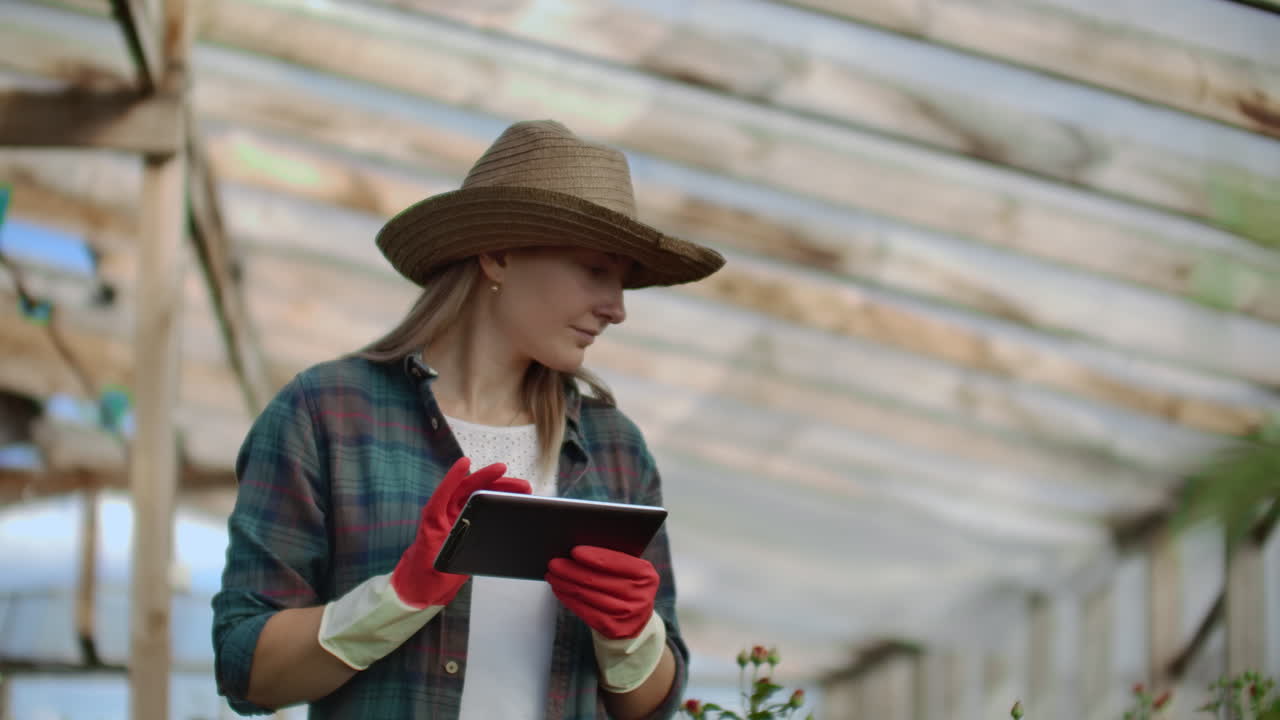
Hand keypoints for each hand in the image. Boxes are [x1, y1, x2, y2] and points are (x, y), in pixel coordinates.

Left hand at [391, 457, 530, 607]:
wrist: (419, 590)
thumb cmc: (423, 578)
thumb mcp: (437, 567)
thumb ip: (449, 551)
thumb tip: (468, 535)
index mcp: (432, 521)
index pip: (443, 493)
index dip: (453, 477)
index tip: (465, 462)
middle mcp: (443, 515)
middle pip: (466, 490)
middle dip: (488, 480)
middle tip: (509, 474)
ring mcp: (454, 520)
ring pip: (476, 497)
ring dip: (497, 489)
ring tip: (522, 488)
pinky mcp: (464, 527)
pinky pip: (480, 508)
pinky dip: (496, 502)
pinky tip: (511, 501)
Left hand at [546, 546, 658, 639]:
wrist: (635, 620)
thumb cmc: (626, 585)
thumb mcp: (629, 571)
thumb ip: (612, 560)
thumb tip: (577, 550)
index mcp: (646, 575)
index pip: (617, 563)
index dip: (594, 556)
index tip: (574, 551)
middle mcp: (640, 595)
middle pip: (597, 580)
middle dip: (572, 570)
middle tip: (553, 562)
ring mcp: (627, 614)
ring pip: (588, 595)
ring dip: (565, 584)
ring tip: (552, 575)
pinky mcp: (613, 628)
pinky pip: (585, 611)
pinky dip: (569, 599)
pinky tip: (558, 589)